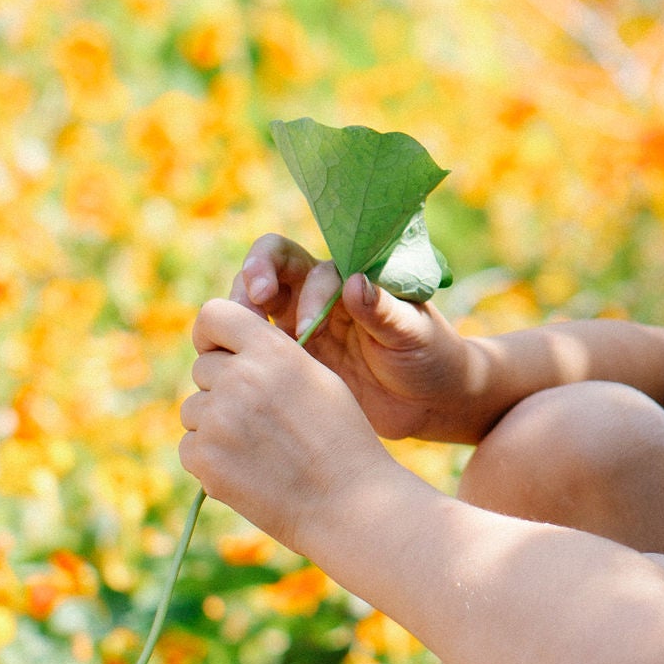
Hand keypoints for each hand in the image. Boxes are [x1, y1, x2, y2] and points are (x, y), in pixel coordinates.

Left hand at [181, 297, 401, 550]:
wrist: (348, 502)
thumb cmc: (340, 440)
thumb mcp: (316, 378)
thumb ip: (271, 356)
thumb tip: (228, 349)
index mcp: (272, 350)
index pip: (213, 315)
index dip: (212, 334)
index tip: (220, 351)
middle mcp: (240, 377)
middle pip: (202, 368)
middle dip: (221, 388)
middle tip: (260, 419)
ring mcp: (218, 418)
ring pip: (193, 409)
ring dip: (214, 425)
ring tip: (259, 449)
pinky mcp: (204, 457)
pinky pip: (189, 446)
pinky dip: (210, 459)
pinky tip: (248, 471)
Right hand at [229, 234, 487, 442]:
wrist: (431, 401)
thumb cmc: (429, 354)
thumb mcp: (413, 332)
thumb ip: (383, 308)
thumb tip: (354, 282)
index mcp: (346, 279)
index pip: (303, 262)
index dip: (286, 278)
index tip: (296, 315)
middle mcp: (317, 296)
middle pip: (268, 271)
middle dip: (251, 281)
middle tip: (244, 309)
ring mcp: (302, 329)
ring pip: (255, 309)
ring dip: (240, 317)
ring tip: (233, 341)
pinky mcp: (295, 362)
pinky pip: (259, 349)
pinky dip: (245, 352)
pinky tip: (240, 370)